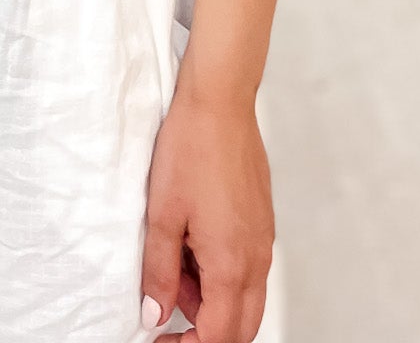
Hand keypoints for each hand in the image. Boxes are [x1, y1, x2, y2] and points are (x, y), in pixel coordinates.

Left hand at [139, 86, 273, 342]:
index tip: (161, 340)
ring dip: (212, 302)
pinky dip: (222, 275)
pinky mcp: (262, 224)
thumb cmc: (190, 149)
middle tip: (167, 315)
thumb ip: (159, 272)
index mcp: (232, 264)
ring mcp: (264, 242)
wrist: (220, 102)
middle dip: (205, 332)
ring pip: (246, 299)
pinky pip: (248, 270)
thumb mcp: (162, 214)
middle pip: (242, 328)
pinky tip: (192, 246)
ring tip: (174, 267)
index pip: (219, 337)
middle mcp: (257, 259)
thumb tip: (155, 315)